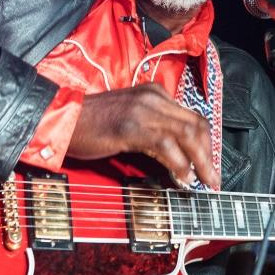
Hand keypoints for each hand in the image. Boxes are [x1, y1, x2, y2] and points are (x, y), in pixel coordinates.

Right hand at [66, 84, 219, 188]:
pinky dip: (179, 164)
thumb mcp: (129, 119)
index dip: (206, 143)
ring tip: (203, 181)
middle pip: (196, 124)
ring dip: (200, 161)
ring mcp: (143, 110)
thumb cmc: (91, 123)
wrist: (61, 119)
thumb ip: (153, 128)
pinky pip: (165, 145)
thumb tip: (177, 155)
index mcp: (154, 93)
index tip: (209, 164)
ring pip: (187, 134)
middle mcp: (153, 98)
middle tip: (213, 178)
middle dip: (209, 154)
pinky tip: (182, 178)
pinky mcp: (131, 127)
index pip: (192, 116)